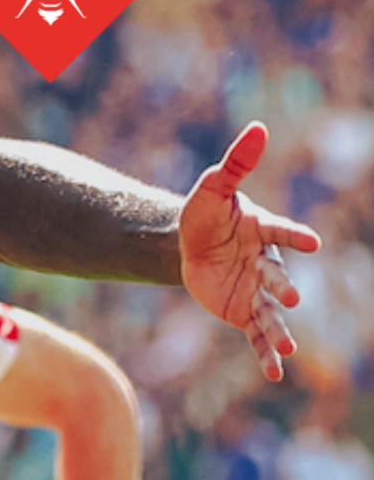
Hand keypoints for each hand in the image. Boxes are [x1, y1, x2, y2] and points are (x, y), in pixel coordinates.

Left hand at [178, 121, 321, 380]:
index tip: (312, 242)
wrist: (188, 244)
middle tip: (290, 295)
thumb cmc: (204, 213)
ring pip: (272, 312)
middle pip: (277, 275)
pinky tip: (274, 372)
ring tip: (290, 349)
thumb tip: (258, 127)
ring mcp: (256, 290)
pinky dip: (266, 353)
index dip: (295, 235)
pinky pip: (256, 333)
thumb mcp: (212, 187)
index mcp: (261, 231)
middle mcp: (265, 263)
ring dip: (280, 330)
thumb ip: (235, 162)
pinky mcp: (242, 310)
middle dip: (283, 285)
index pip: (280, 232)